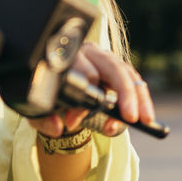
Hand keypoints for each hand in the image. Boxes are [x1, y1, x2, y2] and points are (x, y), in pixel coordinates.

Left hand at [29, 42, 156, 138]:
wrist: (50, 85)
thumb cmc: (45, 95)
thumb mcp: (36, 108)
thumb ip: (43, 119)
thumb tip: (57, 127)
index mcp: (68, 57)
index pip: (83, 73)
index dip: (80, 101)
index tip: (72, 122)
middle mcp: (89, 53)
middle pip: (113, 67)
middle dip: (124, 93)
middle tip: (130, 118)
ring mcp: (105, 58)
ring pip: (127, 73)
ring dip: (138, 98)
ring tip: (145, 120)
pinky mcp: (117, 68)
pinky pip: (133, 80)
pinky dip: (141, 98)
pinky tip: (145, 116)